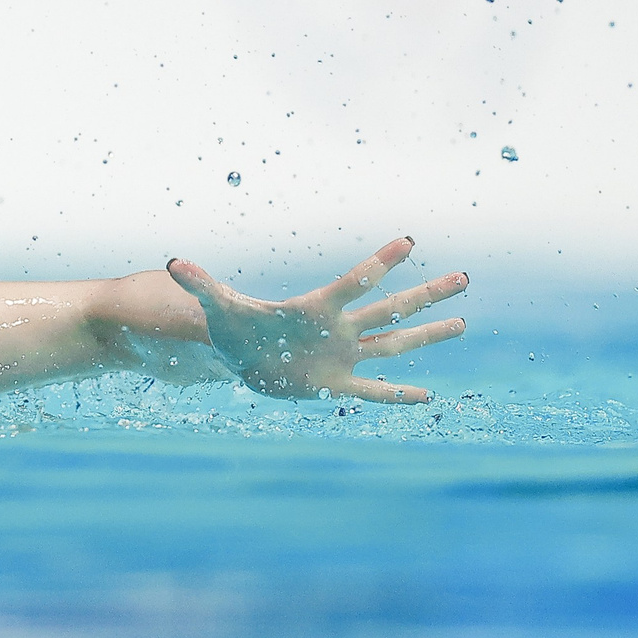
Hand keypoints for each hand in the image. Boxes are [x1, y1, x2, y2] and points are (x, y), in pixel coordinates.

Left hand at [166, 238, 467, 402]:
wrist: (238, 356)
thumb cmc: (233, 326)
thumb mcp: (218, 309)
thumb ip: (202, 285)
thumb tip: (173, 261)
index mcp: (317, 308)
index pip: (355, 282)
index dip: (380, 263)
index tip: (409, 240)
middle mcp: (339, 330)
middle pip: (392, 309)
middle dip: (426, 294)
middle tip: (464, 276)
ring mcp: (343, 357)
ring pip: (394, 344)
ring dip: (427, 336)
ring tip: (462, 321)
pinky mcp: (336, 385)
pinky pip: (373, 392)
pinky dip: (396, 397)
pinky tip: (427, 398)